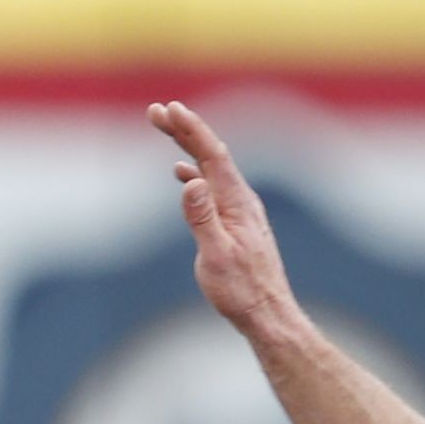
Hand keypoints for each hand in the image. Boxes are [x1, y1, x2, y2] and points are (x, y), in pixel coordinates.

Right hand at [151, 101, 301, 339]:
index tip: (169, 109)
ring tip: (166, 129)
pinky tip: (182, 174)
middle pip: (211, 155)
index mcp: (236, 203)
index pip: (212, 156)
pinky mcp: (236, 222)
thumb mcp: (216, 256)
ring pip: (211, 168)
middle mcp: (241, 200)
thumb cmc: (241, 291)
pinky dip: (195, 172)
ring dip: (188, 147)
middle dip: (184, 131)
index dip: (191, 130)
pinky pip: (213, 186)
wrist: (267, 314)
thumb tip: (190, 180)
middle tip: (156, 111)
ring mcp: (240, 210)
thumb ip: (202, 218)